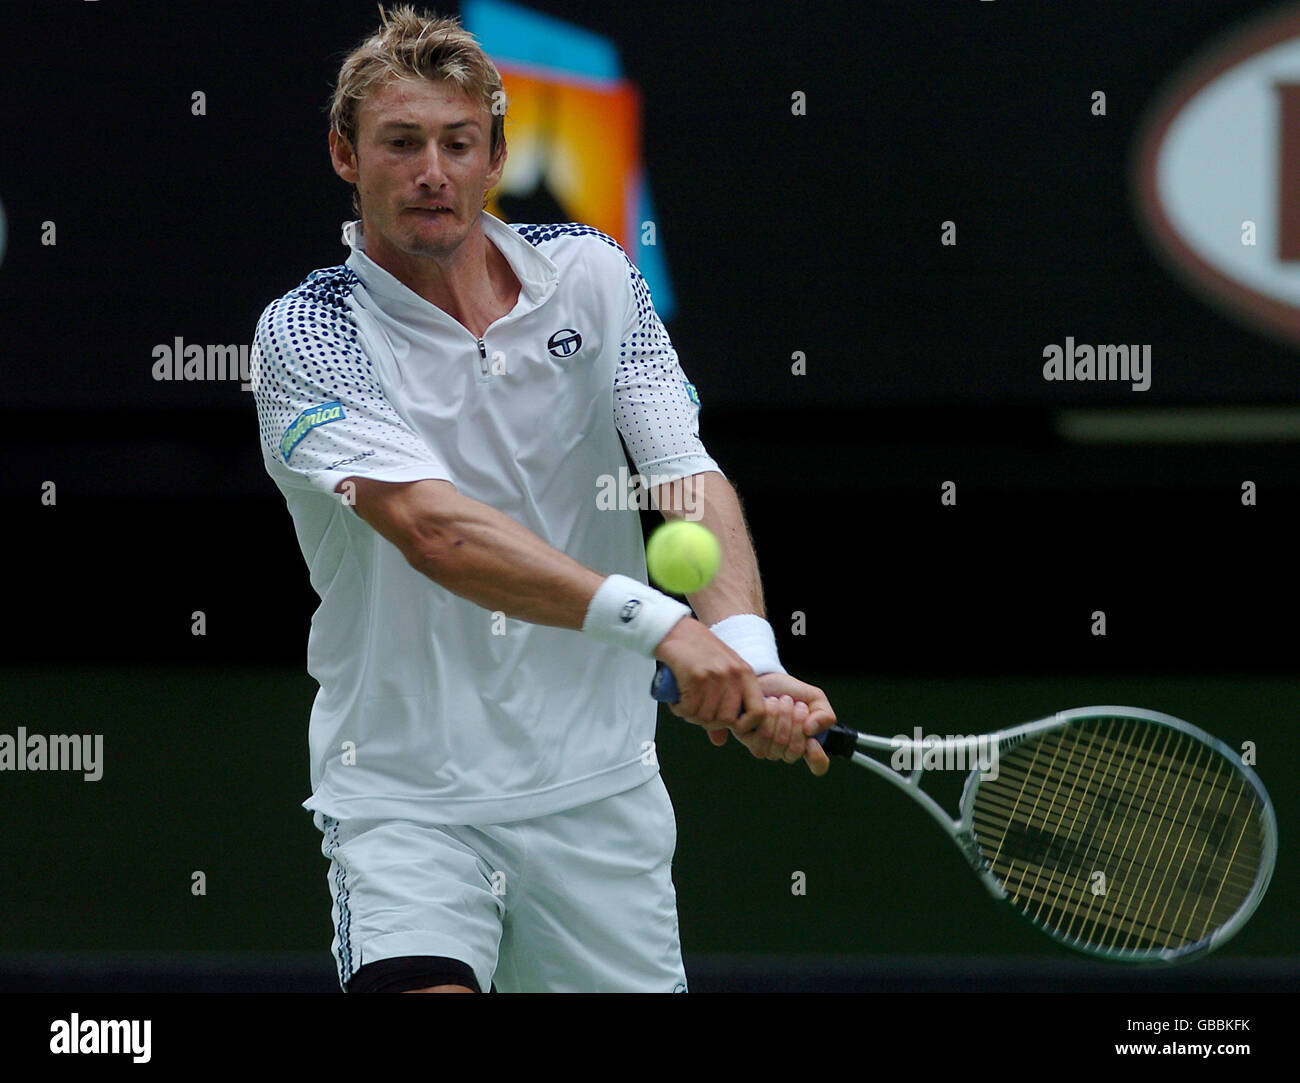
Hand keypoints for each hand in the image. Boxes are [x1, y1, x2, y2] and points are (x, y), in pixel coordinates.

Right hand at [652, 618, 766, 734]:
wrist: (675, 630)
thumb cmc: (697, 652)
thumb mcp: (720, 675)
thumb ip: (724, 706)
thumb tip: (720, 741)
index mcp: (745, 674)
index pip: (759, 712)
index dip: (745, 726)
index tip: (729, 725)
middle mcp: (733, 675)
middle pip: (727, 720)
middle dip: (709, 722)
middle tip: (696, 711)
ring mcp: (716, 675)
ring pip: (706, 717)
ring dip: (691, 715)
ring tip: (685, 703)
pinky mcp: (696, 676)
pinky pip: (689, 709)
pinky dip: (679, 709)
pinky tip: (676, 700)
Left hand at [706, 672, 836, 775]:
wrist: (765, 679)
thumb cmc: (791, 691)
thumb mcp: (815, 698)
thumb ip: (824, 714)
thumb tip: (811, 730)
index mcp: (807, 744)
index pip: (818, 765)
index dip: (817, 757)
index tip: (812, 741)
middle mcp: (787, 751)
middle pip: (795, 752)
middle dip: (797, 722)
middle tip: (796, 704)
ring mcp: (768, 748)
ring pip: (778, 744)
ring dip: (782, 717)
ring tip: (781, 701)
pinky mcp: (749, 740)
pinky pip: (761, 739)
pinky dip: (767, 717)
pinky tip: (768, 705)